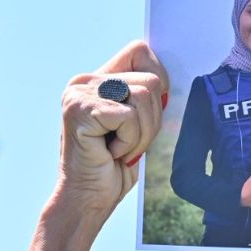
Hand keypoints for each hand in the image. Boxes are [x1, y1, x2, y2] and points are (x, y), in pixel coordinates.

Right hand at [55, 40, 168, 217]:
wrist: (88, 199)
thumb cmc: (115, 163)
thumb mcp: (138, 121)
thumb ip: (147, 94)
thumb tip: (171, 76)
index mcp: (98, 78)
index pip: (140, 52)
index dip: (158, 79)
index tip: (147, 112)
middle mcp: (84, 80)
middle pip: (151, 80)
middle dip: (152, 119)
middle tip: (128, 141)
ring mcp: (79, 93)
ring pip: (144, 96)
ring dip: (141, 133)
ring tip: (119, 148)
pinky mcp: (80, 109)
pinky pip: (129, 116)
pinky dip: (129, 141)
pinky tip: (110, 153)